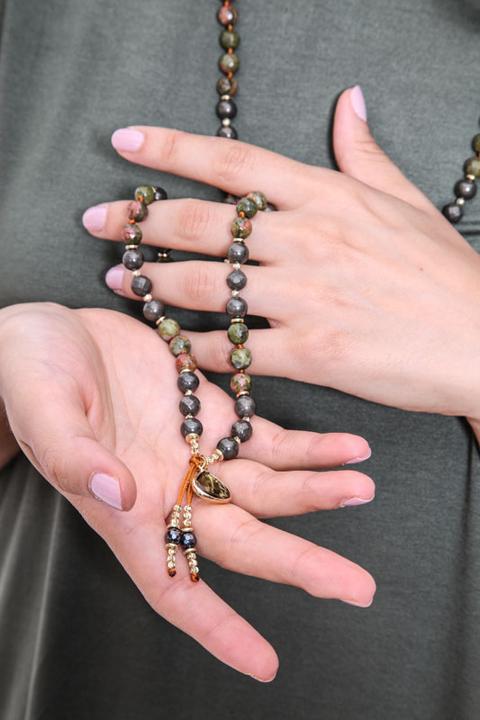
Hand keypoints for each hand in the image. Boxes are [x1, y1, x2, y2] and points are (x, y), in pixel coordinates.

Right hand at [0, 301, 374, 679]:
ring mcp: (195, 453)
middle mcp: (169, 492)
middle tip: (354, 586)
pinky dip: (309, 447)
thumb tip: (118, 495)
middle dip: (297, 564)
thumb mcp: (42, 411)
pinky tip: (347, 448)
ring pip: (266, 489)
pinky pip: (270, 439)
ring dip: (315, 493)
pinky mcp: (212, 414)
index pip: (173, 586)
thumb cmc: (29, 375)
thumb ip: (74, 457)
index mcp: (124, 511)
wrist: (50, 332)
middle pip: (241, 541)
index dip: (216, 628)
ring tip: (361, 488)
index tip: (263, 663)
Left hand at [83, 86, 479, 424]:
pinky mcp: (313, 351)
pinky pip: (237, 349)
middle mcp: (310, 239)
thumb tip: (348, 102)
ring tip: (118, 280)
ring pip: (210, 286)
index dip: (173, 149)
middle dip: (140, 220)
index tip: (126, 144)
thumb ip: (364, 155)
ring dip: (154, 282)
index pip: (235, 162)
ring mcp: (309, 296)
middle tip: (99, 221)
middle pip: (205, 222)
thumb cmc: (445, 275)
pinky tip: (174, 345)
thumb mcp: (407, 201)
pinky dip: (199, 349)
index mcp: (329, 196)